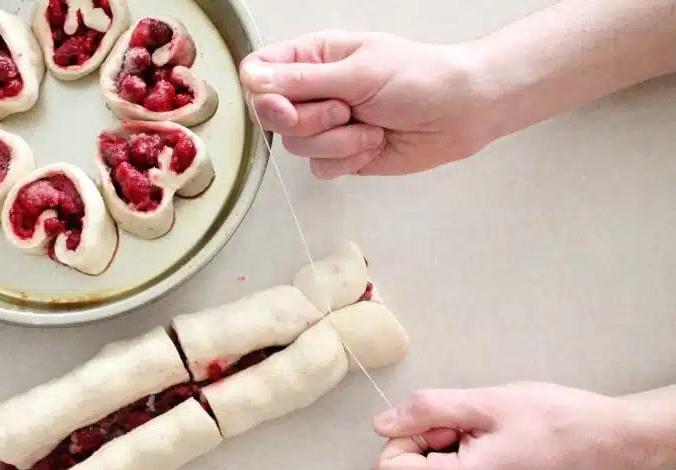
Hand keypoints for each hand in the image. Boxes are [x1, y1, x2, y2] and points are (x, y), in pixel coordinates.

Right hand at [239, 30, 496, 178]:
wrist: (460, 113)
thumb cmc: (419, 78)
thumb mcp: (359, 73)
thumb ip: (302, 81)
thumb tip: (251, 79)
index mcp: (313, 58)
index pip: (258, 73)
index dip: (263, 95)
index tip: (287, 106)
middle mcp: (313, 91)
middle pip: (273, 118)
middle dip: (313, 122)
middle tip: (347, 110)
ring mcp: (326, 125)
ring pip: (298, 146)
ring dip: (338, 143)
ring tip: (371, 127)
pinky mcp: (341, 155)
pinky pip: (321, 168)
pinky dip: (349, 160)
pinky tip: (374, 144)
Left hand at [369, 382, 658, 469]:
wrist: (602, 445)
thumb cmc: (551, 420)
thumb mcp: (483, 403)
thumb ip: (424, 411)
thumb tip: (381, 425)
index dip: (404, 436)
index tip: (443, 421)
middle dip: (425, 439)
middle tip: (472, 425)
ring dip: (441, 446)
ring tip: (486, 434)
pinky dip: (454, 458)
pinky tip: (489, 446)